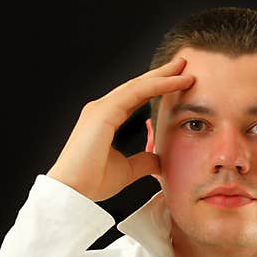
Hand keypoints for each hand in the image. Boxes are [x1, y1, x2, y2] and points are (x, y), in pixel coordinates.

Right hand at [47, 57, 193, 200]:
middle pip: (137, 86)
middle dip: (160, 74)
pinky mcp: (103, 112)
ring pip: (137, 85)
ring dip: (162, 75)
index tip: (177, 81)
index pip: (136, 98)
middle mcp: (102, 109)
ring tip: (183, 67)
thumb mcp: (127, 170)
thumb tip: (159, 159)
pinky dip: (156, 85)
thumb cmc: (92, 182)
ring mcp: (101, 108)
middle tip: (182, 64)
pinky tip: (173, 81)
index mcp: (105, 119)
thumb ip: (143, 161)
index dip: (156, 88)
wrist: (73, 191)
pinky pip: (136, 93)